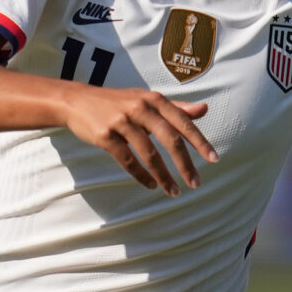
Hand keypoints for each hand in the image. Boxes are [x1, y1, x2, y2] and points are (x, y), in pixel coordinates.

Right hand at [58, 85, 218, 194]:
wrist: (77, 101)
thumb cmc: (118, 102)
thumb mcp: (147, 100)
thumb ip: (176, 108)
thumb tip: (204, 110)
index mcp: (154, 99)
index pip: (183, 122)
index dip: (200, 142)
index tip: (214, 160)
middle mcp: (140, 107)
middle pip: (170, 139)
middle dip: (185, 164)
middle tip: (196, 183)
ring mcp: (122, 121)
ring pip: (149, 153)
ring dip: (163, 176)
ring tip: (174, 192)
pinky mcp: (105, 136)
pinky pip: (127, 160)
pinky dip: (141, 176)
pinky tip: (151, 185)